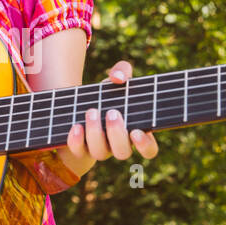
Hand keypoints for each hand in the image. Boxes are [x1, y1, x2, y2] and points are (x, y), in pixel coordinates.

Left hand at [55, 60, 158, 177]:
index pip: (149, 149)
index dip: (145, 145)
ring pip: (100, 153)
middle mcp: (118, 145)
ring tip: (92, 111)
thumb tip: (118, 78)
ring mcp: (99, 150)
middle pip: (123, 152)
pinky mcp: (80, 150)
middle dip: (117, 134)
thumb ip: (122, 71)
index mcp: (134, 132)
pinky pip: (79, 152)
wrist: (80, 108)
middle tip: (112, 113)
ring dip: (96, 133)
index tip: (136, 131)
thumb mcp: (115, 82)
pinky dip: (77, 140)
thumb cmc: (106, 96)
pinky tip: (76, 126)